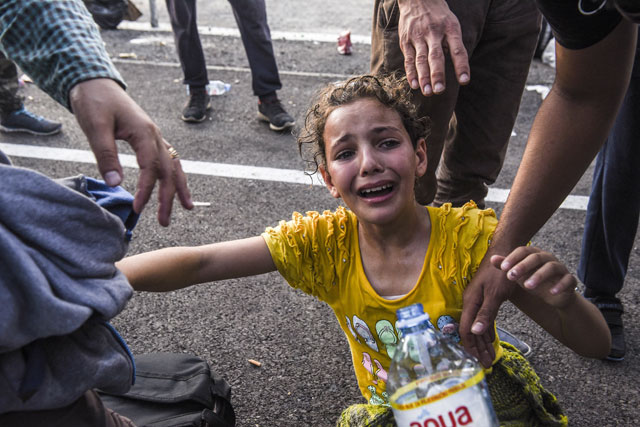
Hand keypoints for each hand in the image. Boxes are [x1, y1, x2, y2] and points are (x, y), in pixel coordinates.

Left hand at [69, 78, 192, 225]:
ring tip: (187, 208)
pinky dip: (175, 176)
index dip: (146, 189)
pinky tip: (177, 188)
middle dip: (168, 197)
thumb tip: (115, 183)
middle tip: (164, 221)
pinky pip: (169, 160)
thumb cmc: (94, 102)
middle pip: (168, 171)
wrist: (96, 83)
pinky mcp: (151, 139)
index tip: (137, 208)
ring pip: (174, 166)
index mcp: (144, 133)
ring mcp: (156, 137)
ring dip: (179, 189)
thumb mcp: (95, 127)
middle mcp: (155, 136)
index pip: (150, 167)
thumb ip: (107, 155)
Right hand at [397, 0, 468, 95]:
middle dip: (438, 74)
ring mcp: (418, 36)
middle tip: (440, 91)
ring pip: (421, 60)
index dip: (461, 66)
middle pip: (436, 56)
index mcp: (450, 28)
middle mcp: (434, 32)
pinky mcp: (406, 41)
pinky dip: (411, 73)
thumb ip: (452, 44)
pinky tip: (414, 85)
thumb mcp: (451, 24)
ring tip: (428, 92)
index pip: (458, 50)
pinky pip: (409, 59)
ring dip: (424, 77)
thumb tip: (456, 66)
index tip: (465, 81)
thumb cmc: (439, 16)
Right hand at [460, 255, 515, 367]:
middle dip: (478, 349)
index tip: (480, 361)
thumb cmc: (500, 272)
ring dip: (483, 342)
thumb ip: (486, 313)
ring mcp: (477, 301)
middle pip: (471, 331)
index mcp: (471, 302)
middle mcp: (471, 303)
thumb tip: (475, 333)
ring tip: (489, 357)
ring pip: (477, 326)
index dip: (472, 347)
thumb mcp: (495, 294)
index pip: (466, 330)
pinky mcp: (485, 299)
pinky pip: (483, 320)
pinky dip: (487, 332)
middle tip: (488, 365)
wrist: (504, 252)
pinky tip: (491, 340)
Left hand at [490, 246, 578, 308]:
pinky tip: (551, 292)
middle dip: (523, 266)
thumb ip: (507, 266)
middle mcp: (548, 258)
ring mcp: (560, 268)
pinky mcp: (570, 280)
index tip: (503, 268)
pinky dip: (560, 285)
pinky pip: (567, 280)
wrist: (554, 294)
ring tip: (527, 286)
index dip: (513, 258)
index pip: (523, 251)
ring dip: (539, 276)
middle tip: (511, 276)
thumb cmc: (533, 279)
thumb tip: (492, 259)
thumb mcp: (518, 274)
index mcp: (534, 254)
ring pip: (551, 267)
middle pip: (536, 257)